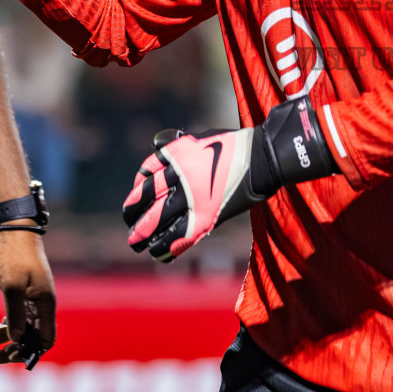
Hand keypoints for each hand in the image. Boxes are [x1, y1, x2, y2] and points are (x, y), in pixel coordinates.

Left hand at [0, 229, 55, 367]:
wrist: (13, 232)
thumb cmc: (16, 256)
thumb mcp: (13, 286)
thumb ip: (15, 314)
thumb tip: (16, 341)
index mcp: (45, 304)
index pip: (46, 339)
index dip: (30, 351)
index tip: (10, 354)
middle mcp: (40, 307)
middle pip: (30, 340)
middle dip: (9, 352)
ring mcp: (30, 303)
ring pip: (18, 332)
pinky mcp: (19, 298)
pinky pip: (11, 321)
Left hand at [122, 99, 337, 262]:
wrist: (263, 157)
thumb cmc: (234, 146)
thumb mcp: (201, 138)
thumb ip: (179, 147)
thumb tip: (158, 150)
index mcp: (177, 154)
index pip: (146, 172)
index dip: (138, 187)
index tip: (137, 195)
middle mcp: (179, 175)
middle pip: (145, 197)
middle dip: (133, 212)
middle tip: (129, 222)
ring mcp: (192, 197)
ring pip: (156, 219)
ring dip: (143, 233)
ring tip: (135, 242)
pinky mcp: (206, 215)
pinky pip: (179, 235)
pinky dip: (166, 246)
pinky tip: (158, 253)